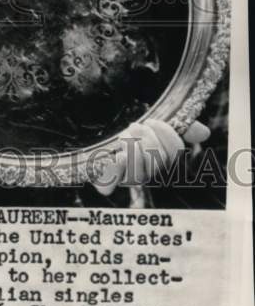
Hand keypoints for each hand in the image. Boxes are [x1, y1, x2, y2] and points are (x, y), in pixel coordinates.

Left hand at [91, 118, 209, 195]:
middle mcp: (147, 172)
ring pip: (139, 175)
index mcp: (161, 158)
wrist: (102, 127)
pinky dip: (116, 170)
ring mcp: (127, 177)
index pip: (174, 151)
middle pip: (158, 163)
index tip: (152, 121)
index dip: (166, 134)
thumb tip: (204, 132)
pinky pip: (112, 184)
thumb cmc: (133, 130)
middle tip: (135, 126)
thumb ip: (180, 126)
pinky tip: (117, 155)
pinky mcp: (106, 178)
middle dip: (148, 140)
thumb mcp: (155, 124)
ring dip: (133, 150)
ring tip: (125, 136)